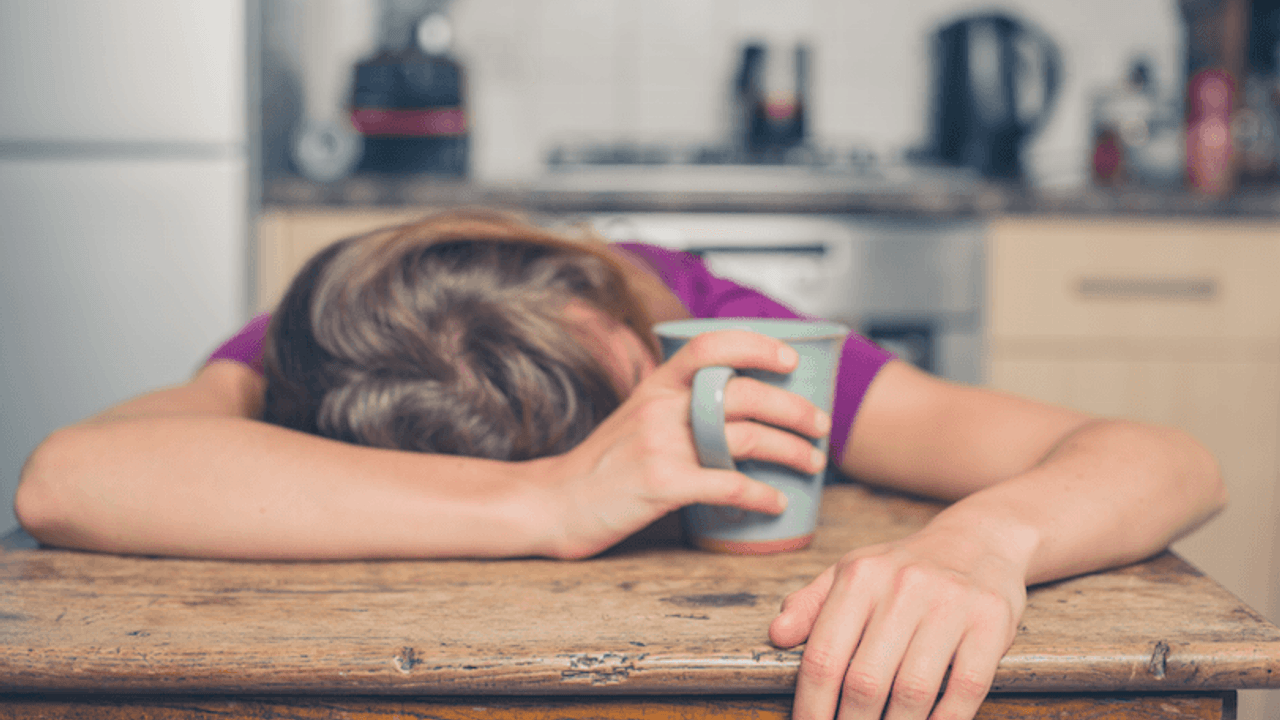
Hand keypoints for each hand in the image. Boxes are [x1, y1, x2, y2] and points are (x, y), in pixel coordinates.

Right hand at [539, 329, 830, 558]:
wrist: (555, 502)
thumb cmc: (603, 464)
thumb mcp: (636, 416)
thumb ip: (679, 403)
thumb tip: (738, 400)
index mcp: (656, 384)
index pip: (711, 346)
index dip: (756, 346)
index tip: (791, 361)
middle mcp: (660, 407)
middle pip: (744, 394)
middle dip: (795, 410)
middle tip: (821, 426)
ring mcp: (660, 445)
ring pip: (745, 437)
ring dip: (791, 451)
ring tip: (813, 463)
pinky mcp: (661, 485)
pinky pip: (728, 485)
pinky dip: (762, 495)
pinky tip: (777, 503)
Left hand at [769, 527, 1027, 719]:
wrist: (979, 540)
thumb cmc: (903, 568)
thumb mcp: (850, 571)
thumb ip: (810, 604)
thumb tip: (777, 635)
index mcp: (860, 576)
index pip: (824, 656)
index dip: (811, 706)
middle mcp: (903, 586)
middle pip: (865, 682)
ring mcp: (950, 603)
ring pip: (914, 691)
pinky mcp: (991, 622)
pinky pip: (965, 688)